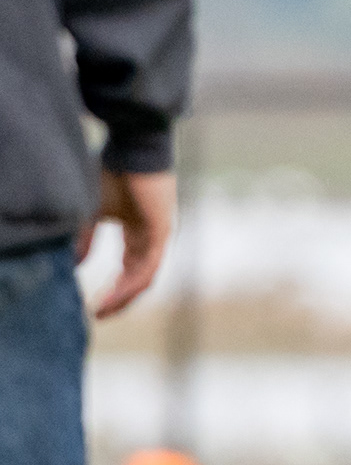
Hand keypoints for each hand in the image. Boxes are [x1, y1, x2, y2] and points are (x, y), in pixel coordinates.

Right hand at [78, 170, 176, 317]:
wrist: (132, 149)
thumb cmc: (112, 174)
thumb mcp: (91, 212)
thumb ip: (84, 238)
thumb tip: (74, 264)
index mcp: (138, 230)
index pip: (131, 268)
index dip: (114, 288)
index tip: (95, 306)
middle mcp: (151, 236)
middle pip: (139, 277)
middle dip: (119, 298)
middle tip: (99, 315)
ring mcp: (159, 235)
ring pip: (144, 277)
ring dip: (123, 296)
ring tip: (102, 311)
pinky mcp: (161, 232)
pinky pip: (147, 267)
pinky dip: (130, 283)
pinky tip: (114, 295)